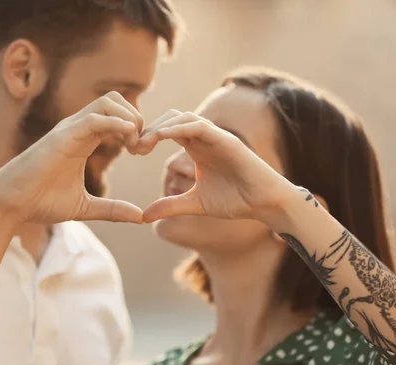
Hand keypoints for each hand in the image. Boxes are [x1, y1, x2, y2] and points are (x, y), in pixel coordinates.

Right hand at [0, 92, 143, 223]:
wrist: (10, 205)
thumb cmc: (39, 202)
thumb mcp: (84, 207)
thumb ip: (112, 209)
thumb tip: (140, 217)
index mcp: (83, 140)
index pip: (118, 116)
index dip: (137, 129)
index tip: (142, 152)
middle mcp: (77, 129)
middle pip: (117, 100)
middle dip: (137, 118)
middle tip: (141, 148)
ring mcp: (69, 129)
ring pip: (108, 102)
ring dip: (129, 118)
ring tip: (134, 145)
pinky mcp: (62, 137)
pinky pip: (94, 118)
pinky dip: (117, 124)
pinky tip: (127, 141)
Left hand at [139, 111, 295, 222]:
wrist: (263, 205)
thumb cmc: (234, 201)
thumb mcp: (194, 204)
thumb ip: (170, 206)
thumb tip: (143, 216)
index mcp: (196, 148)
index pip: (167, 130)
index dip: (148, 136)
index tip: (132, 151)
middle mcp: (204, 139)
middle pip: (171, 118)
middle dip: (150, 128)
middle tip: (134, 146)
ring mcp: (216, 137)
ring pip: (183, 117)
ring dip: (161, 126)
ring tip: (144, 142)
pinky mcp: (227, 140)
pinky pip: (200, 126)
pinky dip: (180, 128)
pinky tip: (162, 137)